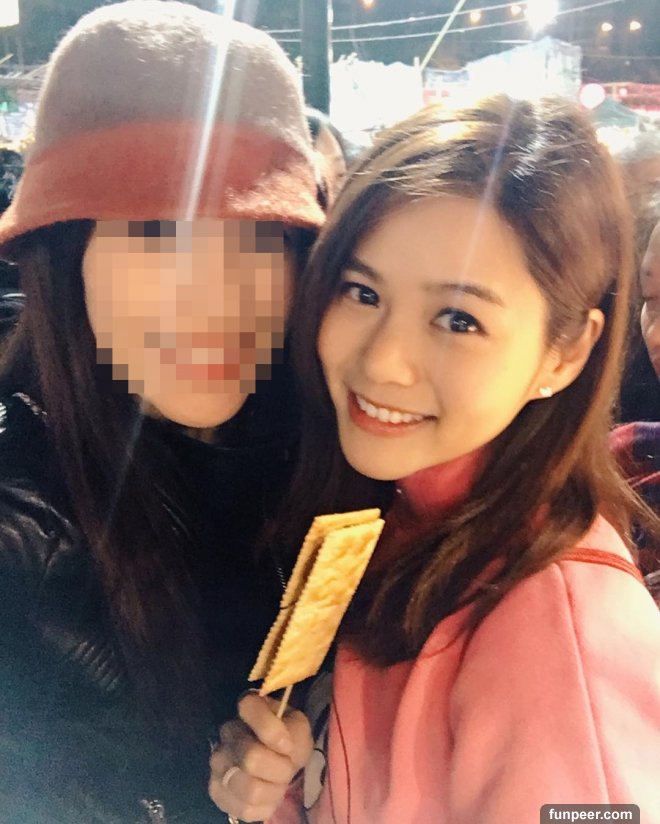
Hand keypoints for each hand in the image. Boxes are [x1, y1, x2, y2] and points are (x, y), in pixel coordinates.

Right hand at [209, 691, 312, 822]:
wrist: (278, 761)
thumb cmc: (289, 739)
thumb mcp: (299, 727)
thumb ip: (293, 729)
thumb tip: (282, 744)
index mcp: (248, 707)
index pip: (249, 708)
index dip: (272, 731)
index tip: (287, 744)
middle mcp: (227, 732)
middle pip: (252, 759)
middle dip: (281, 769)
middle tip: (287, 767)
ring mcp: (218, 763)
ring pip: (250, 790)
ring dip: (274, 791)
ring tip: (277, 782)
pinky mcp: (217, 791)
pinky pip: (245, 809)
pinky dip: (265, 806)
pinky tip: (268, 795)